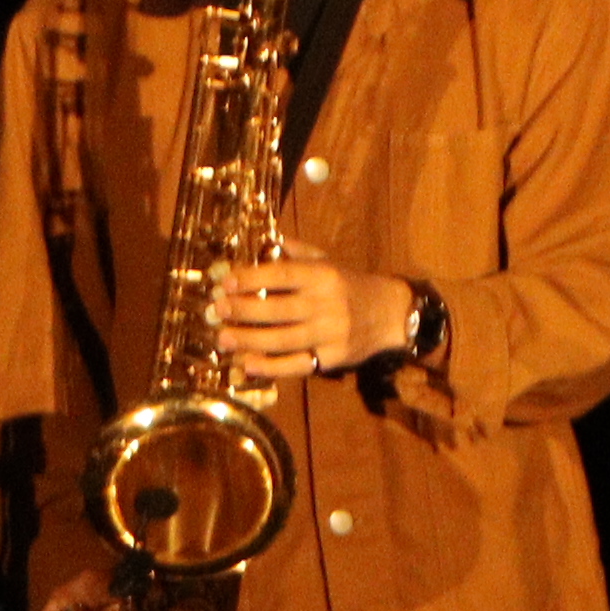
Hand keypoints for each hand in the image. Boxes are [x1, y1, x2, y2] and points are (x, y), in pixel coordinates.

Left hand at [211, 261, 408, 384]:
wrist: (393, 314)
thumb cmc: (354, 285)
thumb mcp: (331, 262)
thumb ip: (299, 254)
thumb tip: (266, 243)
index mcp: (323, 276)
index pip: (280, 275)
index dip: (249, 278)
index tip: (224, 282)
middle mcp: (325, 304)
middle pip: (275, 309)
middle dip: (241, 310)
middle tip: (216, 310)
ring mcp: (329, 333)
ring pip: (281, 339)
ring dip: (247, 340)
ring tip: (222, 338)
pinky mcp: (332, 358)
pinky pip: (296, 364)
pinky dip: (270, 366)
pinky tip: (248, 364)